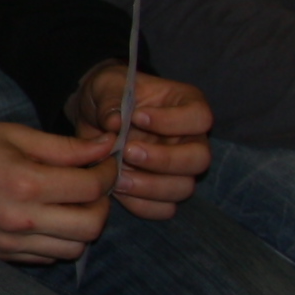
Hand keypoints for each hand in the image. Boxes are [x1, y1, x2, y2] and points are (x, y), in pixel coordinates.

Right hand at [0, 119, 116, 262]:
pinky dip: (59, 240)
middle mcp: (20, 219)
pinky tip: (50, 217)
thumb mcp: (17, 135)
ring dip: (83, 226)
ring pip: (74, 249)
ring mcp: (10, 242)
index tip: (105, 162)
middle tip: (93, 185)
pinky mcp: (2, 254)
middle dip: (102, 204)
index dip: (107, 173)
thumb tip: (107, 147)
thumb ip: (67, 146)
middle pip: (91, 227)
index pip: (90, 188)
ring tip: (72, 202)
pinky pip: (48, 257)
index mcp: (24, 183)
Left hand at [63, 63, 213, 218]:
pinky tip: (117, 189)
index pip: (200, 117)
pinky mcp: (161, 191)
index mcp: (187, 105)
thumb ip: (111, 99)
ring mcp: (179, 169)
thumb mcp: (106, 86)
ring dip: (149, 186)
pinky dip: (140, 204)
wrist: (94, 118)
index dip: (172, 121)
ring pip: (183, 188)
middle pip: (200, 159)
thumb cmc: (109, 95)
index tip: (137, 117)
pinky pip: (163, 208)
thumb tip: (115, 121)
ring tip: (117, 175)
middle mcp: (191, 140)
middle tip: (128, 152)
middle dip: (164, 160)